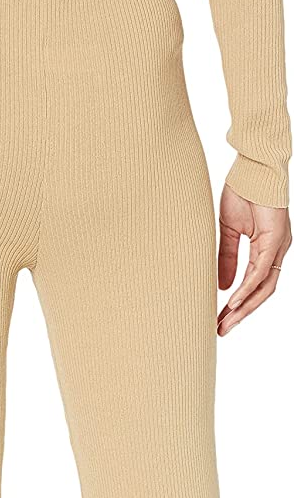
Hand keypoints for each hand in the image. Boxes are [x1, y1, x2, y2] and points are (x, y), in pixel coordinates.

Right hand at [217, 184, 290, 335]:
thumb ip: (227, 258)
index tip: (220, 319)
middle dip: (241, 314)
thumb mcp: (230, 231)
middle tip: (221, 330)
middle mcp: (276, 251)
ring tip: (225, 322)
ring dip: (244, 308)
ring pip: (264, 287)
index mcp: (267, 249)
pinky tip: (233, 302)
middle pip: (262, 293)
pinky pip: (260, 272)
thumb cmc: (242, 191)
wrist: (251, 167)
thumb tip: (223, 287)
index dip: (239, 305)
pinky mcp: (275, 240)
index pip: (255, 285)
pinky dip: (246, 289)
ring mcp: (278, 246)